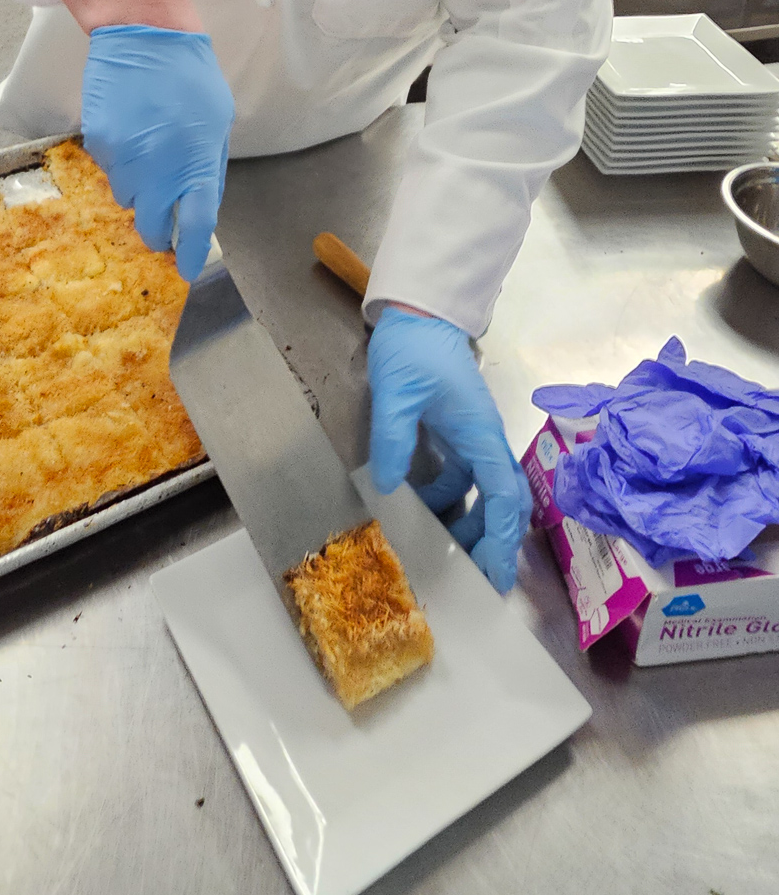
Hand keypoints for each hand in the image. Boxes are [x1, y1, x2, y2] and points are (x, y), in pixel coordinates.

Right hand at [81, 25, 234, 281]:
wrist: (144, 36)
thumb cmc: (191, 78)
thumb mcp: (218, 123)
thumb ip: (209, 167)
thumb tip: (200, 204)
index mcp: (196, 164)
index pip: (193, 225)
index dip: (188, 252)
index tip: (184, 267)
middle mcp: (158, 169)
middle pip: (150, 225)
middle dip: (156, 229)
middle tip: (161, 217)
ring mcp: (124, 158)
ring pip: (126, 197)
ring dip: (138, 188)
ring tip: (148, 152)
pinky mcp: (98, 143)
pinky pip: (109, 169)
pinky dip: (121, 161)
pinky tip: (130, 131)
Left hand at [368, 307, 532, 593]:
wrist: (417, 313)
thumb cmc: (414, 347)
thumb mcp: (396, 392)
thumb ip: (394, 439)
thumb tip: (390, 486)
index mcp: (480, 434)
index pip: (504, 495)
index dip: (503, 538)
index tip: (496, 575)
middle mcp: (485, 440)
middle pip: (504, 501)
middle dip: (495, 541)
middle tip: (478, 581)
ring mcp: (473, 437)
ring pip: (484, 492)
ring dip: (471, 523)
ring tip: (446, 553)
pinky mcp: (457, 433)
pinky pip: (462, 476)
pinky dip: (449, 498)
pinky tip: (423, 508)